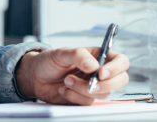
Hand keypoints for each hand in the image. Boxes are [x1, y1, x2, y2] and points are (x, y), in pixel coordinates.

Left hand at [14, 47, 128, 104]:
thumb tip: (93, 65)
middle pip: (120, 81)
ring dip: (82, 89)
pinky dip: (74, 97)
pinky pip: (88, 103)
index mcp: (98, 56)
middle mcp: (99, 72)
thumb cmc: (49, 61)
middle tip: (89, 84)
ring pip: (102, 94)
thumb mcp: (61, 53)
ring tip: (67, 81)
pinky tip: (64, 90)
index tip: (101, 73)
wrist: (36, 77)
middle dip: (104, 85)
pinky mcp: (84, 99)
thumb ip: (78, 55)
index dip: (116, 68)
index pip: (120, 61)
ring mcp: (93, 87)